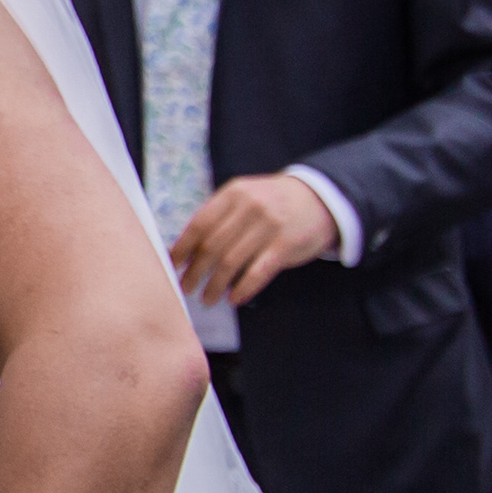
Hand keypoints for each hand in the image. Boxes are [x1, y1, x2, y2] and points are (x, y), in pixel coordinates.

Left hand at [167, 174, 338, 306]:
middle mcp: (249, 207)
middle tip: (186, 288)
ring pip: (231, 262)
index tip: (171, 266)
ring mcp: (269, 226)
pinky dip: (242, 289)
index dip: (182, 248)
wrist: (320, 199)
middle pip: (212, 246)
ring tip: (207, 298)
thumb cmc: (273, 202)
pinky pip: (257, 273)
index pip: (199, 224)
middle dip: (195, 271)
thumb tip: (186, 249)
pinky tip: (233, 298)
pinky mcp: (286, 245)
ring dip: (215, 285)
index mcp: (233, 193)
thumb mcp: (245, 196)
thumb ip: (220, 216)